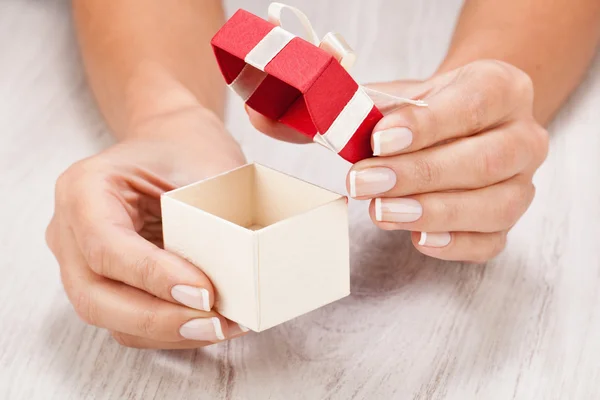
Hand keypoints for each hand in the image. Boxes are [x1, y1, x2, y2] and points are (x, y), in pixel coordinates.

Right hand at [46, 107, 247, 347]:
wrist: (172, 144)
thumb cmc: (186, 150)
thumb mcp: (200, 170)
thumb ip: (208, 222)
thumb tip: (238, 283)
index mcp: (83, 189)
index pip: (106, 247)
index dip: (153, 277)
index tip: (204, 293)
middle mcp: (71, 230)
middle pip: (95, 297)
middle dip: (159, 319)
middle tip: (215, 322)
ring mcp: (80, 261)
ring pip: (111, 317)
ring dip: (169, 332)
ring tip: (223, 327)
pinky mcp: (103, 281)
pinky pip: (127, 320)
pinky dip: (168, 329)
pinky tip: (208, 324)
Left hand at [247, 60, 548, 262]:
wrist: (462, 124)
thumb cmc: (421, 111)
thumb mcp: (384, 95)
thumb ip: (329, 102)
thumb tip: (264, 110)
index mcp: (499, 88)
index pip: (473, 103)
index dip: (428, 124)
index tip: (379, 139)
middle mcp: (522, 136)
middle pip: (486, 160)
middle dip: (420, 174)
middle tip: (365, 183)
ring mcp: (520, 183)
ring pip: (495, 205)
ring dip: (436, 211)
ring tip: (383, 212)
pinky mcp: (505, 221)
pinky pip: (493, 241)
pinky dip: (457, 244)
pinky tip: (420, 238)